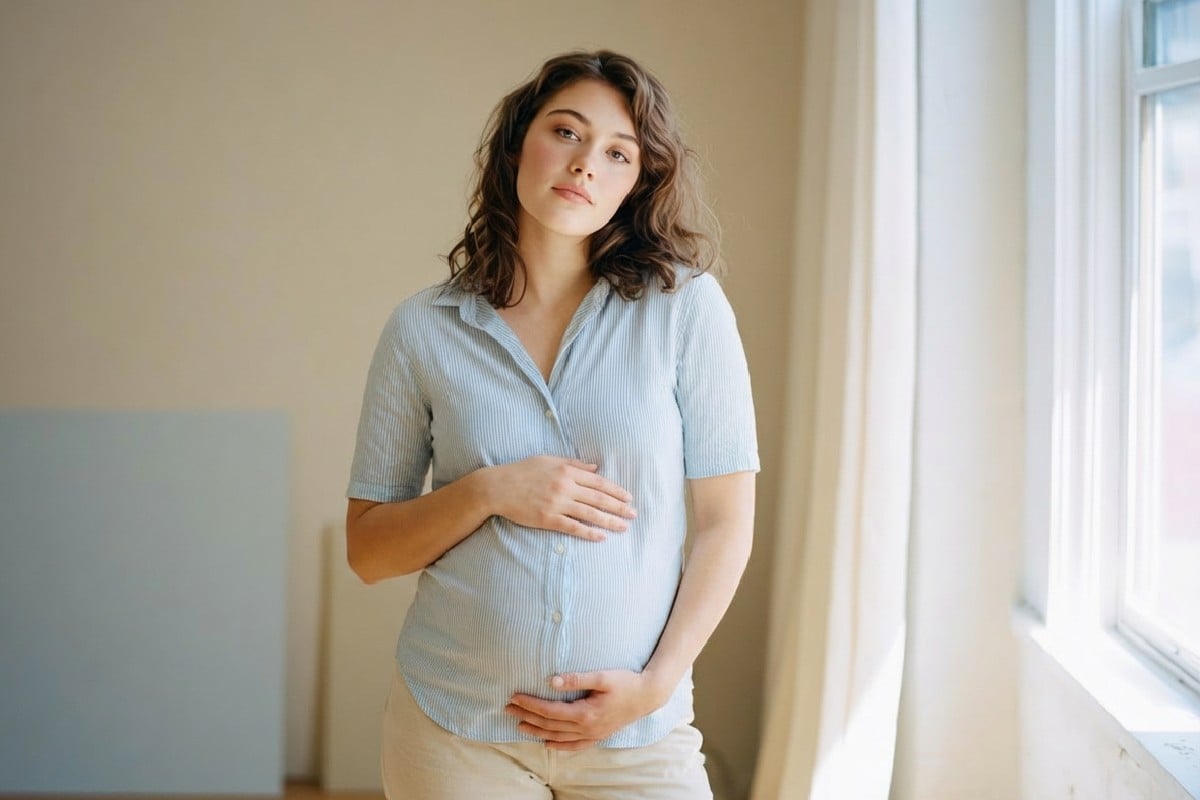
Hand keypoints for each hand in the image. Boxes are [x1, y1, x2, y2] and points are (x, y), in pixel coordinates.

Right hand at [490, 456, 635, 541]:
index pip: (598, 482)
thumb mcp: (548, 460)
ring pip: (590, 514)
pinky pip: (573, 527)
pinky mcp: (547, 519)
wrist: (497, 487)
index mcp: (566, 470)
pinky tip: (601, 537)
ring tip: (623, 527)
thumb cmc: (522, 471)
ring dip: (609, 521)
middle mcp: (564, 486)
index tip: (629, 498)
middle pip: (599, 498)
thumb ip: (573, 463)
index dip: (616, 491)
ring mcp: (556, 503)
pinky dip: (588, 532)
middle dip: (619, 507)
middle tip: (634, 514)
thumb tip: (595, 468)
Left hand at [505, 670, 666, 750]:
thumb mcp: (602, 676)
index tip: (514, 697)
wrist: (648, 696)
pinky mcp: (598, 736)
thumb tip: (551, 681)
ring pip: (558, 736)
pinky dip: (559, 746)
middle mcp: (586, 728)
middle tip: (508, 709)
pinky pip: (574, 746)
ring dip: (537, 731)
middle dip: (527, 716)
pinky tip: (547, 744)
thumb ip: (576, 679)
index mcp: (585, 713)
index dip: (530, 704)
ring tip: (519, 726)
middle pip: (549, 724)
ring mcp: (592, 735)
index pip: (549, 710)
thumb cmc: (626, 683)